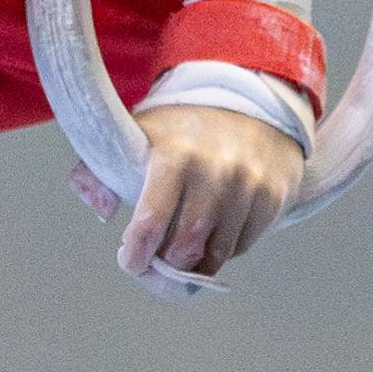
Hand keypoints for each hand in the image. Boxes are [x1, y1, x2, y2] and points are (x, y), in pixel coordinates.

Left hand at [69, 103, 304, 294]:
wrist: (249, 107)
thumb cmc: (183, 131)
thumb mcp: (137, 135)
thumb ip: (100, 169)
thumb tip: (103, 209)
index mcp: (175, 155)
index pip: (152, 220)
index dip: (137, 253)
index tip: (130, 262)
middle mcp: (215, 170)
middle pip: (186, 246)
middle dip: (166, 264)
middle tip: (155, 263)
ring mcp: (248, 185)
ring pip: (217, 253)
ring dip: (195, 264)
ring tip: (180, 255)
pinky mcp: (272, 197)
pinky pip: (242, 245)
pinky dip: (223, 250)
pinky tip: (210, 235)